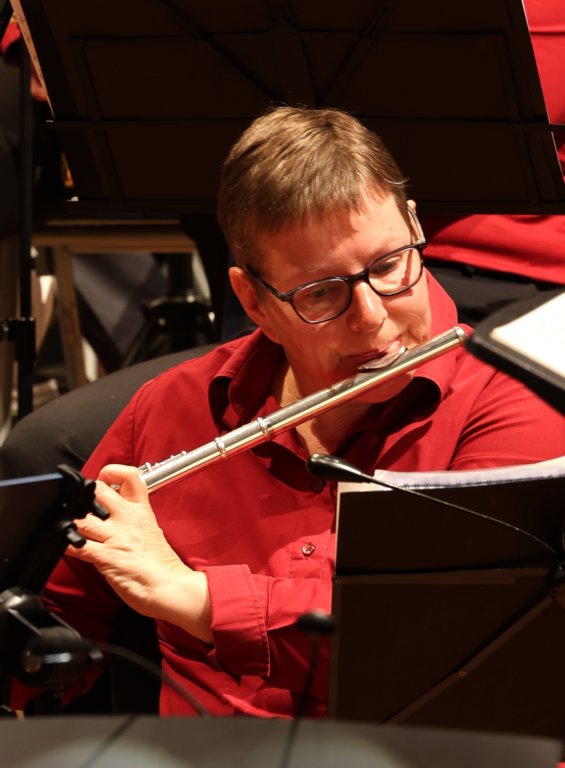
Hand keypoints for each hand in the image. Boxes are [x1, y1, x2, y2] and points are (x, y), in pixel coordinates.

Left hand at [68, 464, 211, 642]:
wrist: (170, 586)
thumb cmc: (161, 565)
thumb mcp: (151, 530)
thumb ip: (133, 520)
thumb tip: (115, 516)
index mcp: (141, 510)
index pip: (130, 476)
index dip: (112, 472)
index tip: (104, 480)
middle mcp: (128, 519)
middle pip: (99, 491)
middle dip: (84, 496)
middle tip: (80, 507)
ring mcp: (116, 537)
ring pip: (82, 518)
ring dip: (70, 523)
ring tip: (68, 528)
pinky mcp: (107, 557)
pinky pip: (78, 546)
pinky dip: (66, 544)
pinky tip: (65, 545)